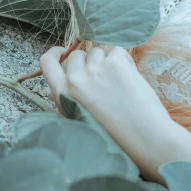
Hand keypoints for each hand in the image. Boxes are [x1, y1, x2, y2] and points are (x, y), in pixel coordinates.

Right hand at [40, 45, 170, 123]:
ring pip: (97, 51)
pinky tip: (129, 79)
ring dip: (106, 61)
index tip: (62, 52)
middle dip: (88, 62)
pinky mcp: (115, 63)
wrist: (144, 139)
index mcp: (62, 93)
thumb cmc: (113, 135)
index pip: (46, 62)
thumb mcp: (78, 120)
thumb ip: (64, 101)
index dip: (55, 53)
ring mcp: (95, 69)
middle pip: (77, 55)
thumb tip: (50, 90)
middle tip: (103, 79)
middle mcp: (75, 78)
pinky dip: (123, 60)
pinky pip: (116, 51)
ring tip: (118, 83)